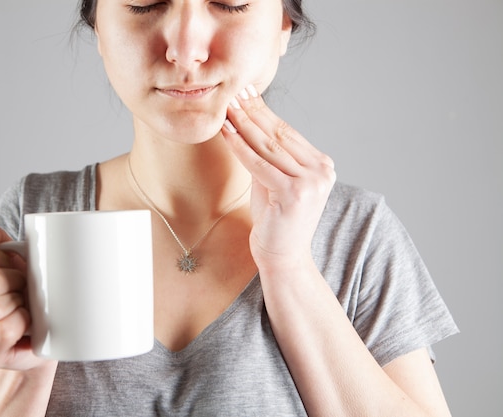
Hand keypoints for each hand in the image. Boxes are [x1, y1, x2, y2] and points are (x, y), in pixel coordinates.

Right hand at [0, 220, 44, 370]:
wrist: (37, 327)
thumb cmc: (15, 287)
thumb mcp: (2, 252)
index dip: (2, 256)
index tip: (13, 263)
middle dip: (15, 278)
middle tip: (23, 284)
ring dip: (19, 300)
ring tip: (23, 302)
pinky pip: (6, 331)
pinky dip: (24, 321)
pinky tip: (25, 321)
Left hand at [221, 85, 335, 273]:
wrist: (283, 256)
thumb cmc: (276, 219)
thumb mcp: (275, 181)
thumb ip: (269, 156)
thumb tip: (248, 121)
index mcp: (321, 165)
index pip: (287, 132)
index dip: (264, 111)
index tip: (246, 93)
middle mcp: (321, 170)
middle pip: (279, 135)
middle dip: (253, 112)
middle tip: (234, 91)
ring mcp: (311, 182)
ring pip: (269, 146)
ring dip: (244, 123)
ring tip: (227, 106)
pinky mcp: (294, 194)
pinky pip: (259, 164)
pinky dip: (240, 147)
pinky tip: (227, 131)